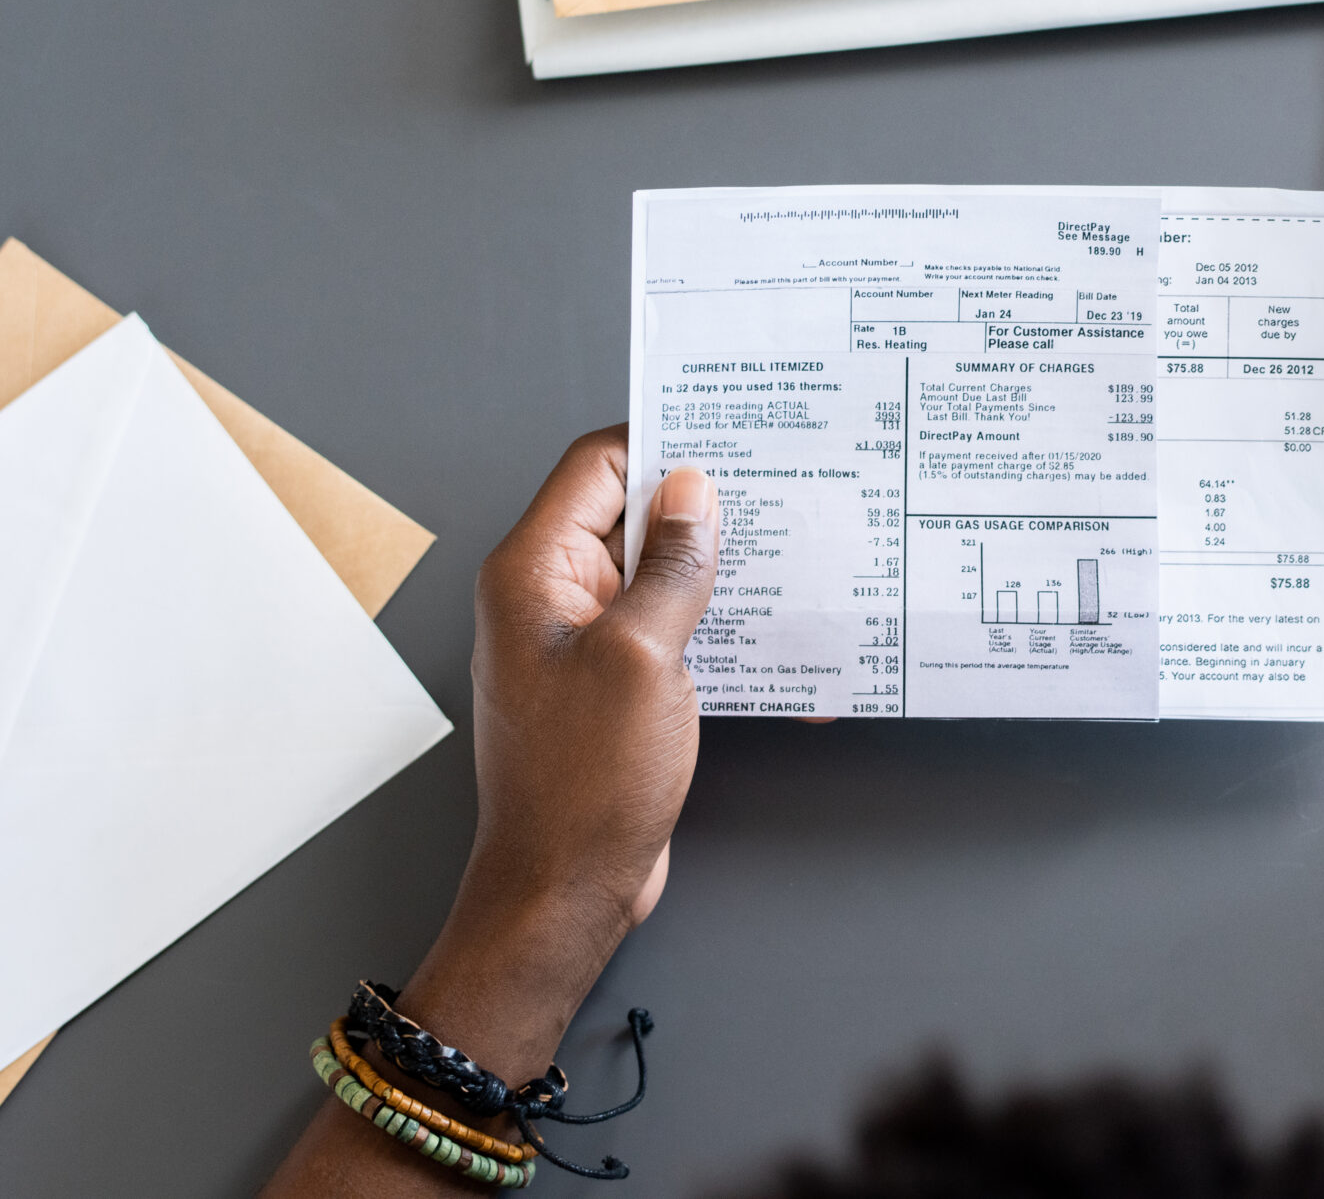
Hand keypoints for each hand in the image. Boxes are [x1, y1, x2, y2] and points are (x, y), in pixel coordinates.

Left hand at [264, 431, 718, 1194]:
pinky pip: (663, 626)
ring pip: (653, 572)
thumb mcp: (644, 657)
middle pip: (627, 513)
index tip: (731, 433)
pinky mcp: (610, 685)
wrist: (563, 890)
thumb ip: (671, 569)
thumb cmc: (584, 784)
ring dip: (715, 566)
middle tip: (778, 486)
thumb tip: (692, 492)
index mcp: (534, 572)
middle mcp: (547, 597)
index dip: (662, 442)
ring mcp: (578, 643)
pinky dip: (711, 621)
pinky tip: (769, 631)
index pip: (596, 465)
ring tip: (790, 554)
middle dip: (701, 503)